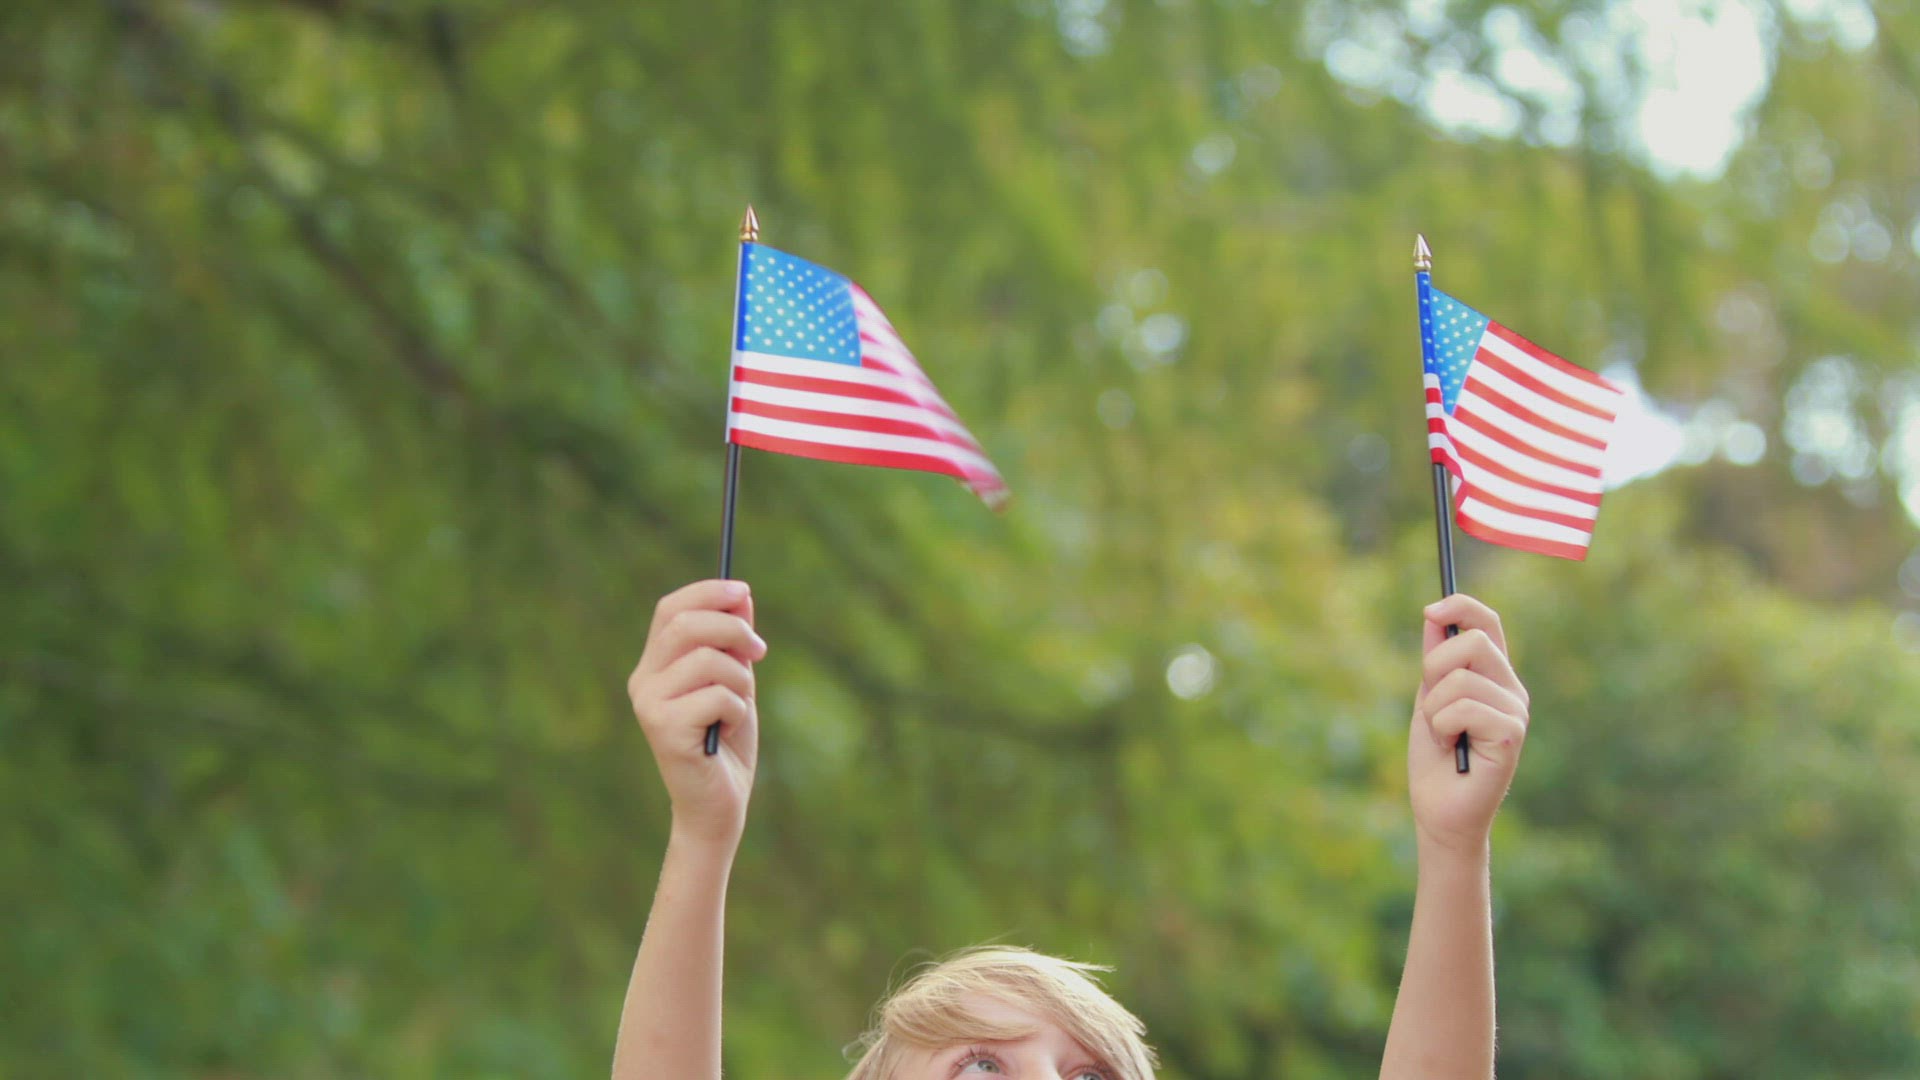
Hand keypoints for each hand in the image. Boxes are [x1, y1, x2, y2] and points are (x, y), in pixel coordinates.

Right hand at [627, 579, 766, 848]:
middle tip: (760, 651)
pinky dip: (737, 712)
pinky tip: (725, 734)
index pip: (670, 609)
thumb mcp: (735, 682)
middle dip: (733, 630)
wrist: (719, 805)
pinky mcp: (663, 730)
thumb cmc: (727, 743)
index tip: (743, 591)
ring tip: (738, 709)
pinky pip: (717, 696)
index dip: (707, 593)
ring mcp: (648, 706)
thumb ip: (733, 643)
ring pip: (708, 661)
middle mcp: (643, 682)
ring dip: (741, 682)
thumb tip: (741, 596)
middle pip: (685, 625)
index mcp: (654, 665)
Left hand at [1408, 594, 1528, 857]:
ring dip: (1434, 708)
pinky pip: (1463, 708)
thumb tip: (1433, 615)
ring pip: (1460, 679)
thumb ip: (1434, 660)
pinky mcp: (1511, 736)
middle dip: (1434, 667)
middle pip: (1473, 642)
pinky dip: (1442, 726)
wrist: (1439, 809)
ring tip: (1443, 735)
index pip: (1488, 623)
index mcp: (1494, 676)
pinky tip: (1451, 747)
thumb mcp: (1428, 698)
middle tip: (1430, 702)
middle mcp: (1512, 689)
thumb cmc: (1436, 758)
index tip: (1430, 611)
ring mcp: (1515, 712)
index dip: (1461, 607)